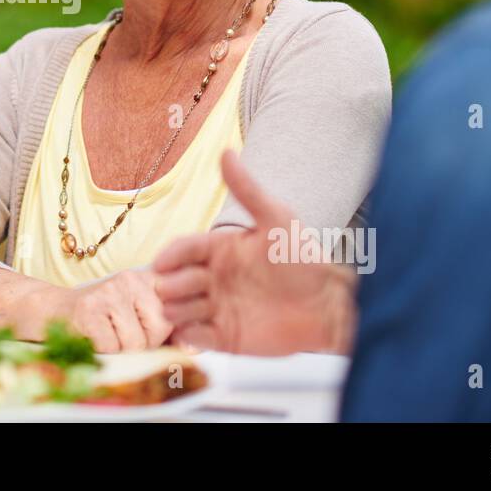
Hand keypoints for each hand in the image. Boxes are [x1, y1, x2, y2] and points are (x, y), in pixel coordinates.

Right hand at [13, 268, 172, 352]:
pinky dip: (101, 352)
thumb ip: (168, 332)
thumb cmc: (102, 320)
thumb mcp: (138, 318)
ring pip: (134, 343)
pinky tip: (90, 336)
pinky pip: (111, 347)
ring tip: (104, 335)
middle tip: (120, 334)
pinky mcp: (89, 309)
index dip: (167, 333)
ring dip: (119, 350)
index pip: (176, 312)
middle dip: (142, 344)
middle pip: (158, 330)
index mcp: (148, 278)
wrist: (52, 312)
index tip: (151, 333)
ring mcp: (109, 292)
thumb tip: (194, 349)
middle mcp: (131, 279)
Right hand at [152, 150, 353, 354]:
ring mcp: (219, 307)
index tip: (161, 263)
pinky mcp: (226, 337)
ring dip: (175, 311)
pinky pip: (198, 338)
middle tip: (169, 290)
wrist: (329, 305)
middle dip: (170, 286)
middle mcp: (215, 277)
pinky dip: (188, 336)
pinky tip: (189, 333)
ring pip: (182, 309)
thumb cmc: (304, 259)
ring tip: (175, 313)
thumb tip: (226, 152)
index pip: (185, 249)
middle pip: (178, 281)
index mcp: (222, 249)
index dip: (170, 256)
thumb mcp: (276, 218)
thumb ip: (247, 189)